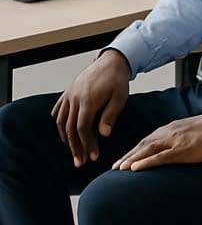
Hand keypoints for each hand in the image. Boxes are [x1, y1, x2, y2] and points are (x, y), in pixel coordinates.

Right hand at [52, 49, 130, 167]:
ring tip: (74, 152)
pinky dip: (60, 124)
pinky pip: (58, 111)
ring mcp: (68, 95)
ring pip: (61, 121)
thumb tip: (104, 135)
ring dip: (66, 139)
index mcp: (88, 100)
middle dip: (75, 147)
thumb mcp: (119, 98)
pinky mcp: (67, 93)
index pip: (82, 128)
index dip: (87, 144)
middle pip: (70, 128)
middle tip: (80, 163)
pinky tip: (65, 134)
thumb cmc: (118, 81)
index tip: (93, 157)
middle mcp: (74, 98)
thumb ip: (110, 116)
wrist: (111, 62)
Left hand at [113, 108, 201, 170]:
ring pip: (147, 150)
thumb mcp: (192, 131)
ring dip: (131, 159)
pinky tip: (134, 168)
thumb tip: (174, 147)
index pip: (147, 141)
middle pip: (143, 146)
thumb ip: (180, 138)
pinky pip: (160, 157)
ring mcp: (175, 141)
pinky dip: (145, 162)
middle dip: (127, 156)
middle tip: (113, 168)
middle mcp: (169, 133)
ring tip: (118, 169)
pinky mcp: (183, 149)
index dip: (133, 151)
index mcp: (171, 129)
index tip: (123, 160)